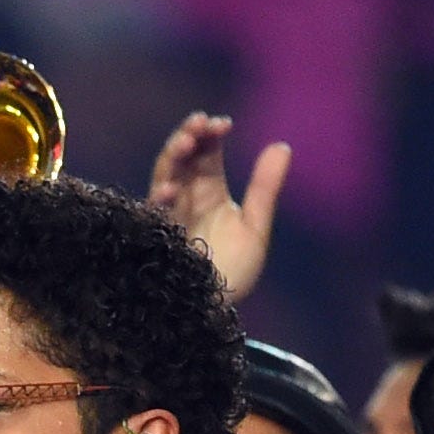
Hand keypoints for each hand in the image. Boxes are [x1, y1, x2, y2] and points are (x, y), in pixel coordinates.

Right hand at [146, 113, 292, 305]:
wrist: (212, 311)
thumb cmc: (232, 273)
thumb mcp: (255, 226)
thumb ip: (265, 187)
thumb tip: (282, 145)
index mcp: (209, 193)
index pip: (206, 153)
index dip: (210, 135)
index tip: (223, 124)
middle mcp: (186, 199)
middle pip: (182, 158)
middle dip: (188, 137)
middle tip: (200, 123)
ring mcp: (168, 215)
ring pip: (163, 176)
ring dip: (172, 157)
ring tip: (186, 142)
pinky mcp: (156, 236)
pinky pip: (151, 212)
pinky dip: (158, 199)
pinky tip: (168, 190)